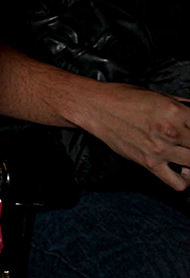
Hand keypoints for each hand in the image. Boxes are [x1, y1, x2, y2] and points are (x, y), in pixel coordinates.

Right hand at [74, 82, 189, 190]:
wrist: (97, 108)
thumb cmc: (124, 97)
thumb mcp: (158, 94)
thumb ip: (181, 104)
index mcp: (175, 111)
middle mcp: (171, 131)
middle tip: (188, 142)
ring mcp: (161, 150)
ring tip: (187, 154)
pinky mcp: (150, 164)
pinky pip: (178, 183)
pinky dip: (185, 181)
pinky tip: (183, 171)